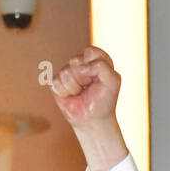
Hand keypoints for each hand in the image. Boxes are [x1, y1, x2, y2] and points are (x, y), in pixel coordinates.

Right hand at [48, 46, 127, 170]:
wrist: (93, 119)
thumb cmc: (104, 100)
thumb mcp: (113, 81)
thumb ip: (102, 66)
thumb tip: (81, 66)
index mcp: (96, 60)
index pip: (91, 51)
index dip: (93, 65)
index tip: (99, 78)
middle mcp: (81, 64)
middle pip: (76, 61)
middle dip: (84, 77)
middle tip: (90, 87)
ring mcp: (67, 72)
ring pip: (65, 72)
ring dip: (75, 86)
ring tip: (81, 93)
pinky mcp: (56, 82)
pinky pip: (56, 82)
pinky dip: (66, 92)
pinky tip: (71, 96)